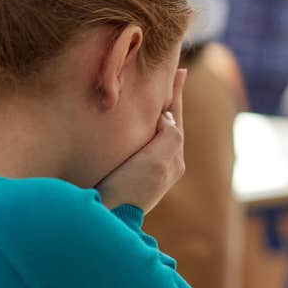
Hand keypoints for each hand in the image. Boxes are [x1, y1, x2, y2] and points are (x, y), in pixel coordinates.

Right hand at [97, 69, 187, 213]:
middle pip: (171, 124)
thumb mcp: (155, 161)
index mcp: (173, 159)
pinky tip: (138, 124)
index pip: (175, 118)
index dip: (176, 93)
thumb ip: (169, 137)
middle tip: (175, 76)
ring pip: (159, 133)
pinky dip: (146, 127)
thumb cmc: (127, 188)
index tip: (180, 70)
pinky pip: (145, 143)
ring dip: (159, 113)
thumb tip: (167, 119)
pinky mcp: (134, 176)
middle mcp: (166, 164)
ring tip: (159, 95)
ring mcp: (150, 171)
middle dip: (171, 101)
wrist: (107, 217)